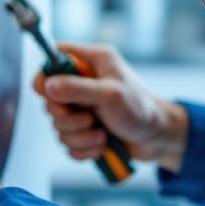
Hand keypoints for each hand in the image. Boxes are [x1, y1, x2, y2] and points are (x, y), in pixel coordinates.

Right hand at [33, 42, 188, 173]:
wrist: (158, 139)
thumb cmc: (141, 109)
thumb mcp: (110, 95)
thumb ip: (77, 88)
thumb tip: (47, 86)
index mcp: (91, 61)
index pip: (54, 57)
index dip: (46, 75)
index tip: (51, 93)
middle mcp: (84, 82)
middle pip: (50, 98)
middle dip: (68, 117)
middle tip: (89, 120)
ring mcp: (82, 107)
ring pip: (58, 124)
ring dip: (79, 136)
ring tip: (101, 135)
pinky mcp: (83, 129)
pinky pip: (67, 142)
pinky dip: (82, 148)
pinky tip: (100, 146)